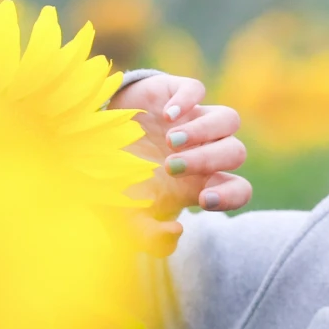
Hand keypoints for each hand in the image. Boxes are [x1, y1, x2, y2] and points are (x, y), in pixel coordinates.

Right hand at [111, 73, 250, 254]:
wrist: (89, 145)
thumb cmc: (118, 185)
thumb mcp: (127, 219)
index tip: (204, 201)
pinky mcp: (174, 94)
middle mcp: (204, 150)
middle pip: (236, 152)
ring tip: (171, 141)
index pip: (239, 189)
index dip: (231, 196)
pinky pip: (196, 90)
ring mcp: (193, 120)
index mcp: (201, 182)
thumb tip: (177, 232)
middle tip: (170, 167)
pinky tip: (166, 116)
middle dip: (208, 160)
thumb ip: (150, 238)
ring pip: (229, 119)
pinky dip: (187, 100)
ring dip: (204, 131)